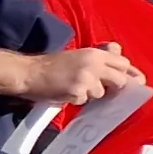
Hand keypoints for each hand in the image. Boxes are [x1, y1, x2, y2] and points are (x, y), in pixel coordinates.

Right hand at [22, 44, 142, 107]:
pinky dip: (76, 100)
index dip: (124, 73)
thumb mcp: (78, 55)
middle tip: (101, 88)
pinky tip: (65, 94)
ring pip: (101, 93)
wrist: (28, 73)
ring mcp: (86, 79)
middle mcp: (93, 64)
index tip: (123, 81)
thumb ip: (100, 56)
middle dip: (114, 86)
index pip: (123, 63)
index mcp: (94, 53)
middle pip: (121, 80)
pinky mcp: (77, 92)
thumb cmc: (51, 64)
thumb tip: (119, 52)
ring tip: (74, 88)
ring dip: (91, 94)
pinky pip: (84, 101)